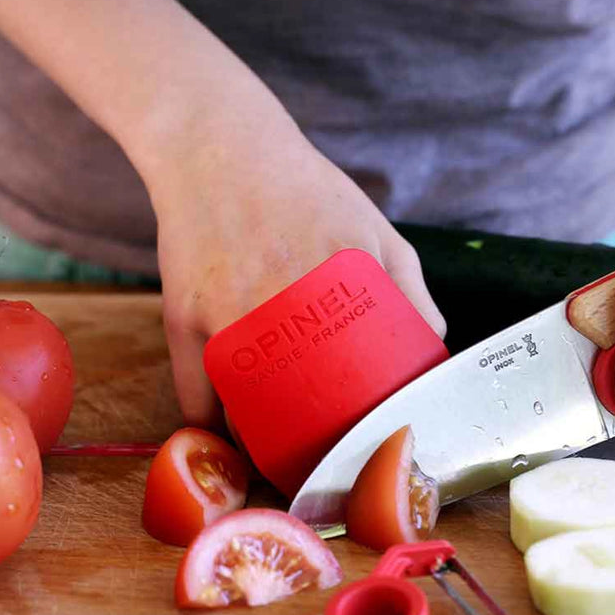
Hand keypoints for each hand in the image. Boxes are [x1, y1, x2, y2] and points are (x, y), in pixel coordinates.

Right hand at [148, 96, 444, 427]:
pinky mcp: (181, 317)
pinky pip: (193, 396)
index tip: (364, 450)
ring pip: (241, 417)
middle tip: (318, 465)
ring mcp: (227, 314)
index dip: (359, 435)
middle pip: (295, 416)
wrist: (222, 149)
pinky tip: (226, 432)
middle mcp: (282, 305)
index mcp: (340, 289)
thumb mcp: (376, 229)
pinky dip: (209, 425)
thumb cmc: (308, 192)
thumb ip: (412, 288)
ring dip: (257, 447)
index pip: (356, 394)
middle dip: (306, 453)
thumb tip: (433, 349)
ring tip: (274, 456)